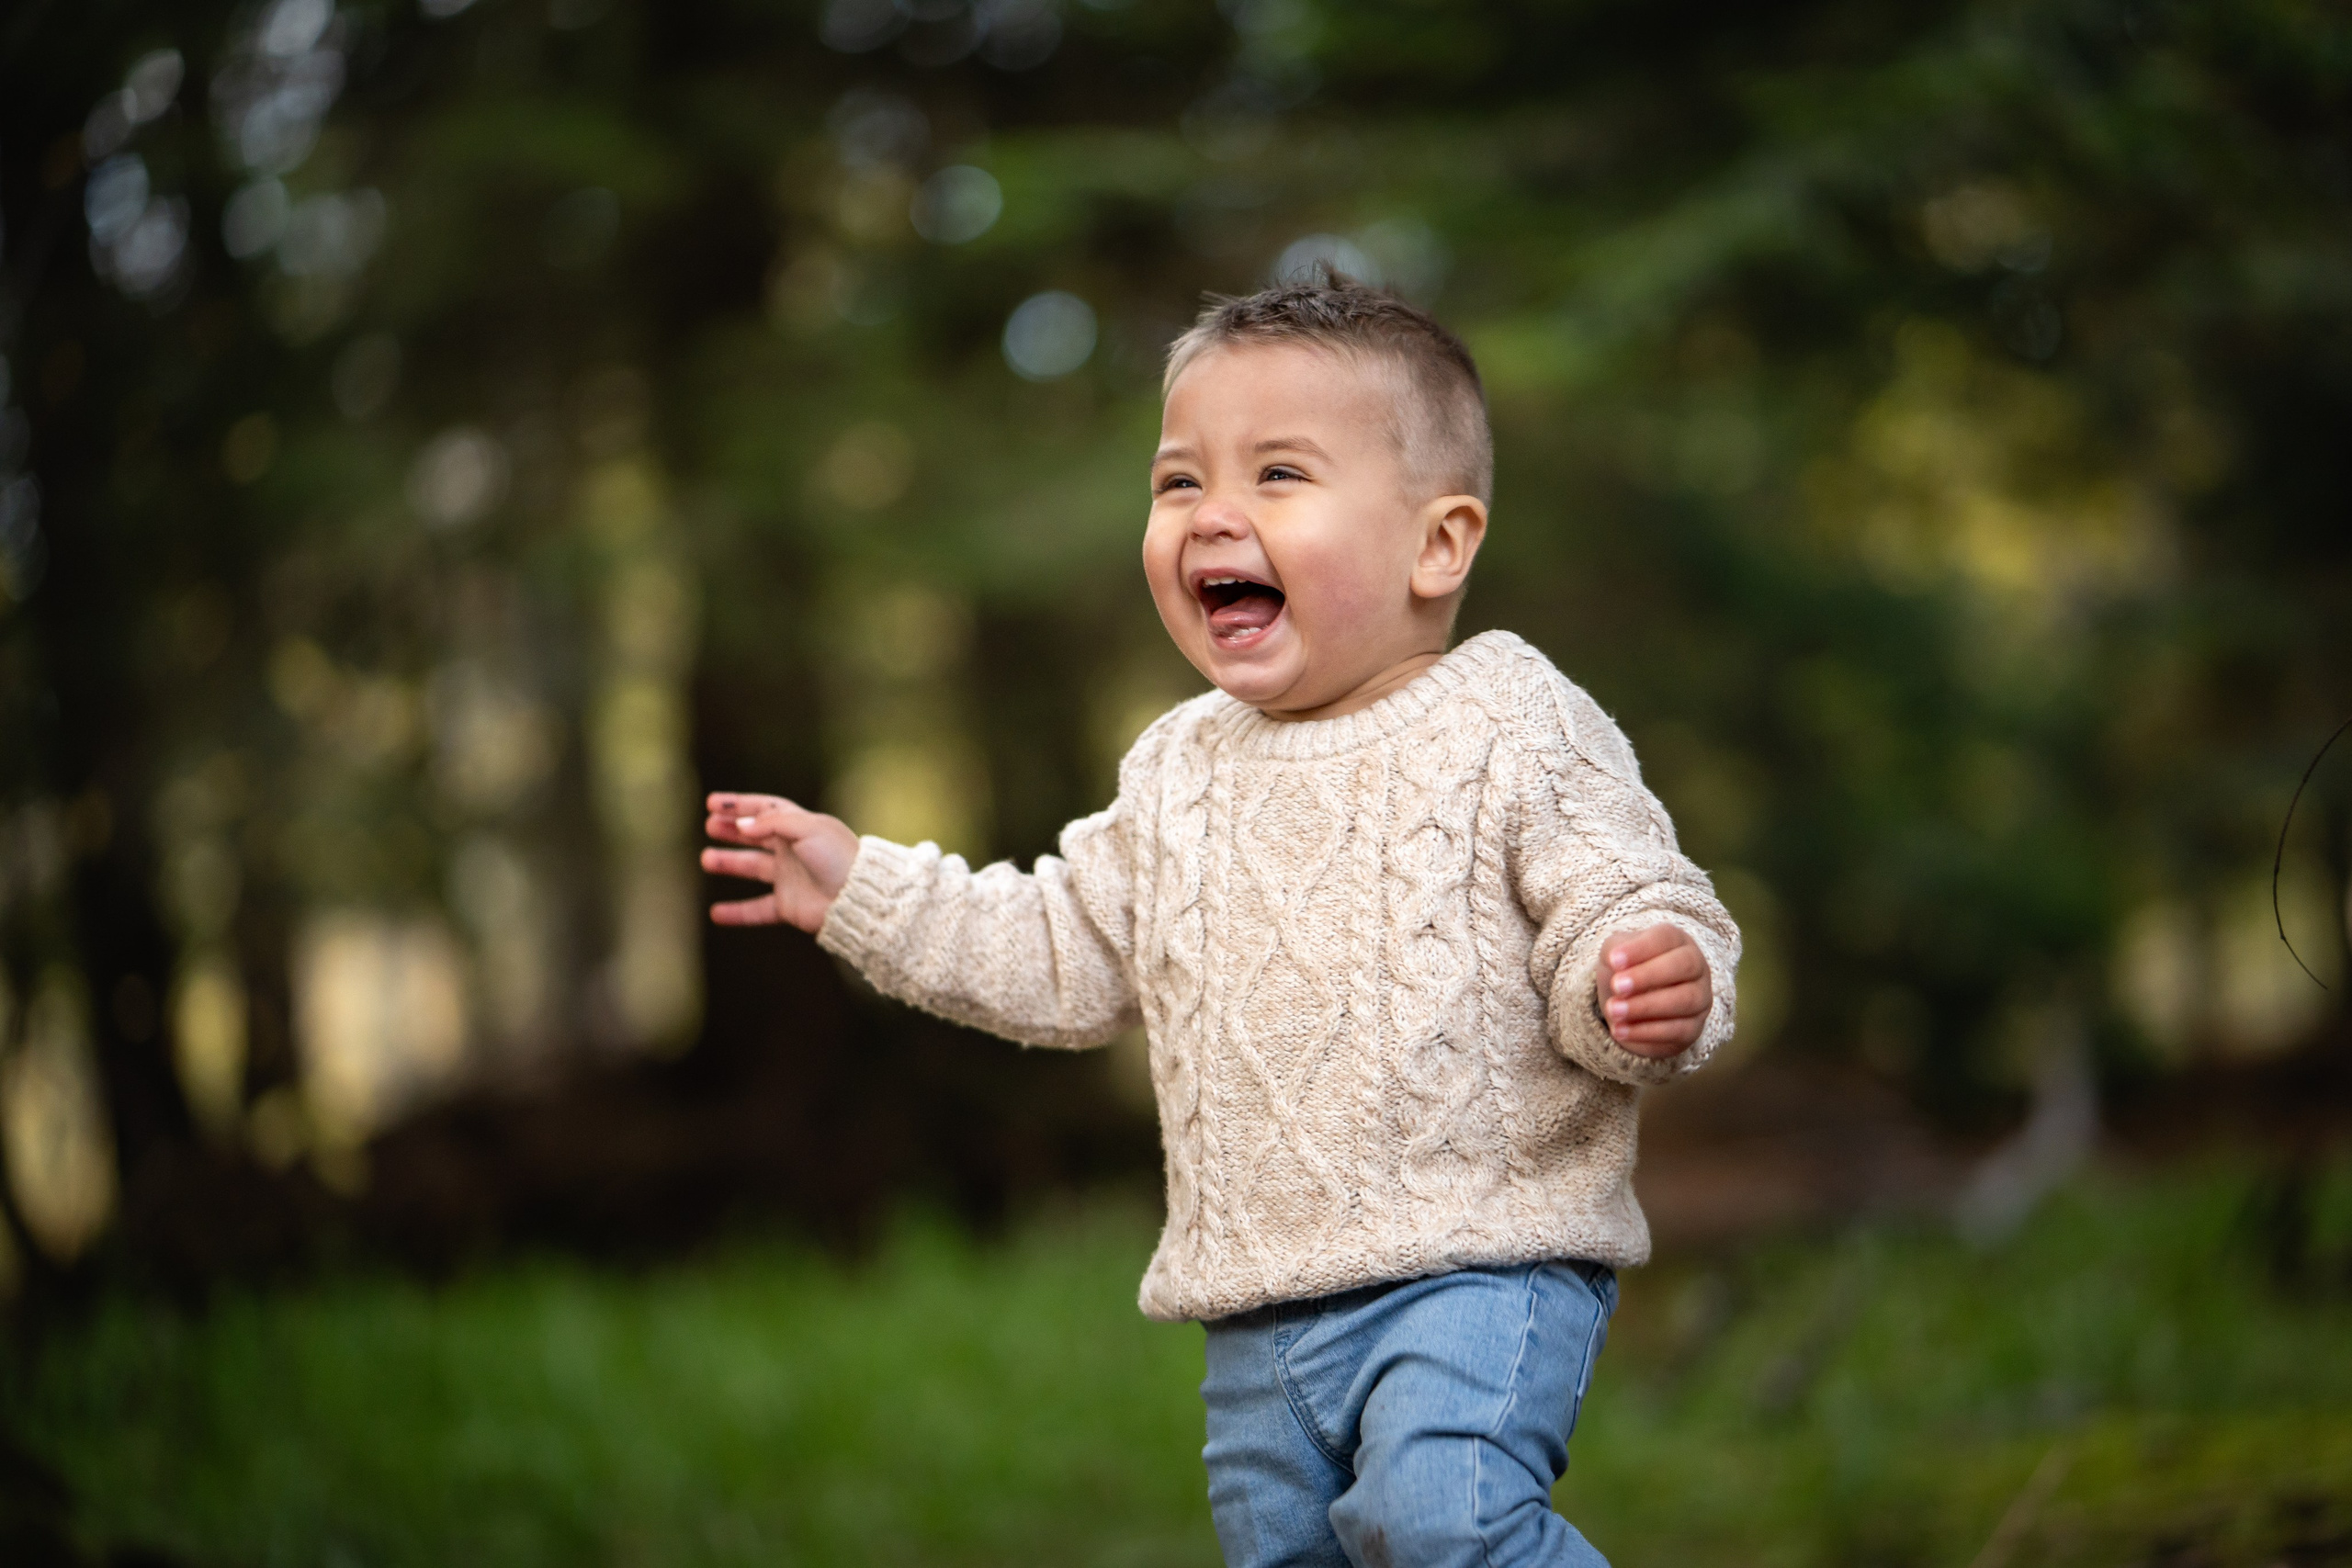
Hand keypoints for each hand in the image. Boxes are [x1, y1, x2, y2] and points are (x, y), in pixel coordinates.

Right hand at [701, 792, 859, 933]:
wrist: (858, 899)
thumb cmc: (838, 859)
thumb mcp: (808, 829)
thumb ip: (773, 823)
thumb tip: (743, 825)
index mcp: (801, 826)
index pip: (766, 810)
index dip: (740, 805)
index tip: (713, 803)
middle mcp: (794, 850)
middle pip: (756, 836)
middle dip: (732, 830)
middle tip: (709, 826)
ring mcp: (790, 878)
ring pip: (753, 867)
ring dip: (729, 863)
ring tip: (706, 859)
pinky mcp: (789, 905)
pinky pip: (758, 909)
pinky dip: (737, 912)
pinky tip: (716, 914)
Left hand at [1594, 923, 1711, 1057]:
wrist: (1629, 1008)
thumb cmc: (1625, 972)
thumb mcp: (1614, 955)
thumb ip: (1614, 952)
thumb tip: (1615, 961)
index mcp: (1677, 941)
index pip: (1666, 938)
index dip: (1640, 949)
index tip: (1613, 961)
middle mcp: (1697, 967)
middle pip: (1684, 966)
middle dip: (1648, 976)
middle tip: (1617, 987)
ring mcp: (1700, 999)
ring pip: (1685, 1000)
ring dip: (1646, 1006)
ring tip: (1614, 1011)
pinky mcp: (1694, 1028)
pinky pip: (1678, 1030)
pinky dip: (1647, 1032)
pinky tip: (1620, 1030)